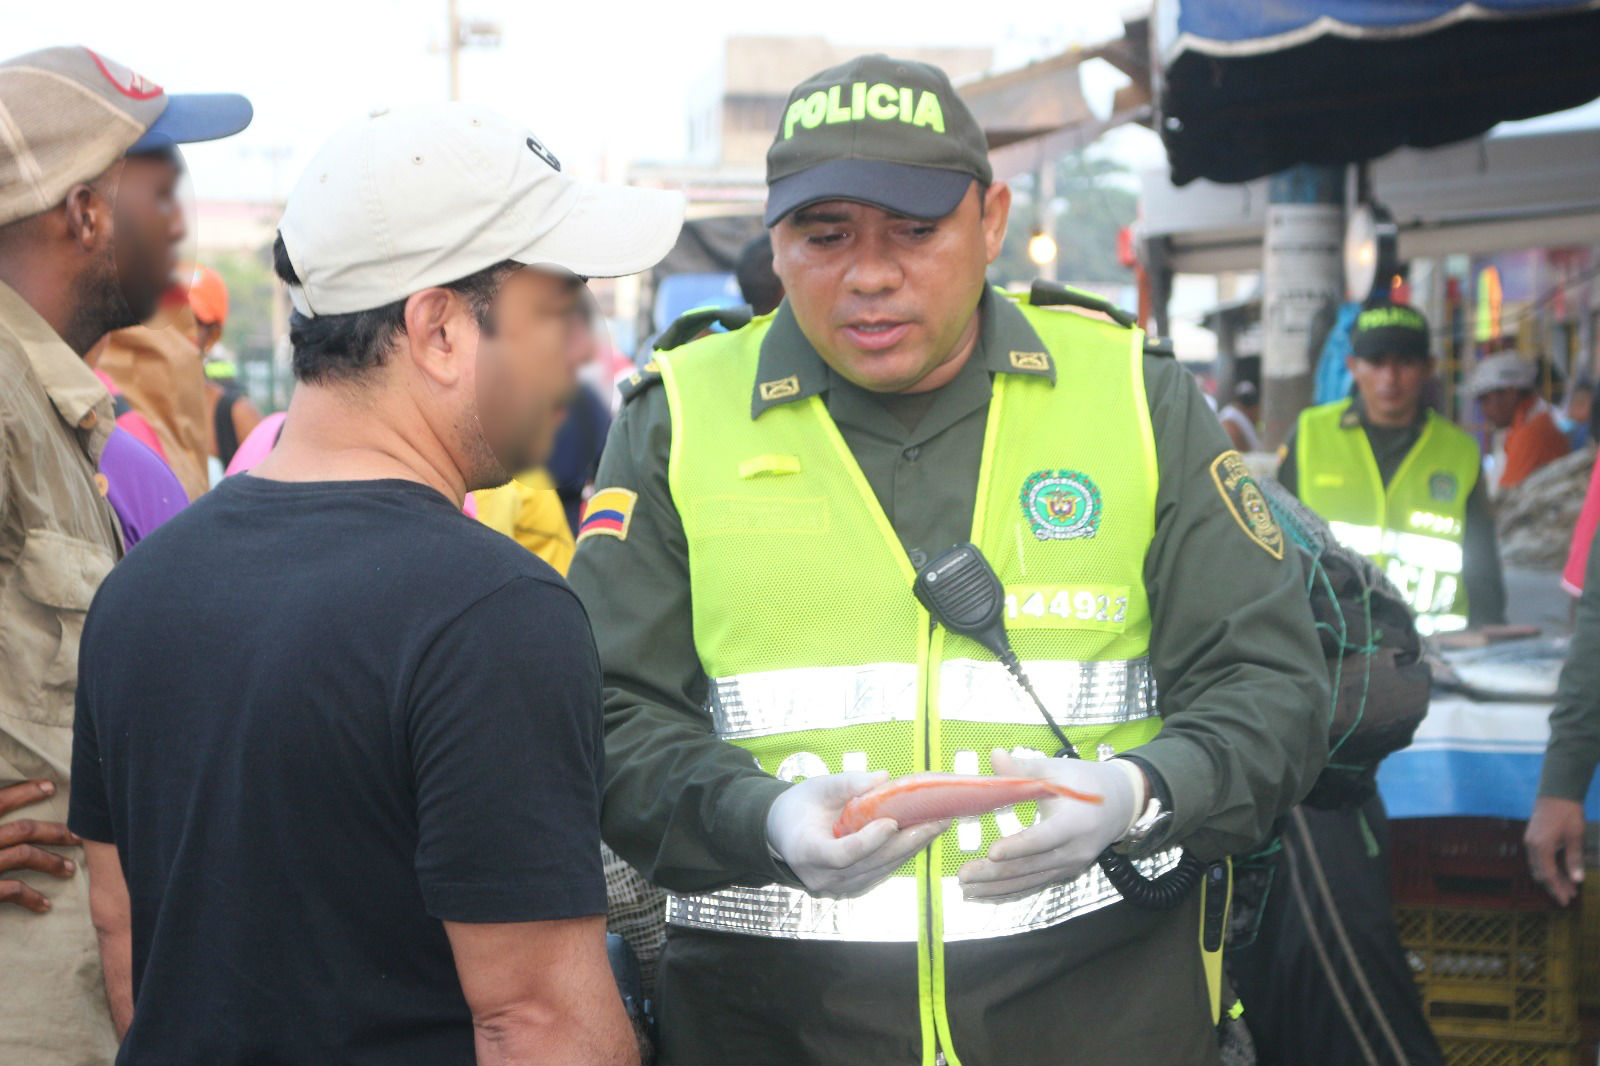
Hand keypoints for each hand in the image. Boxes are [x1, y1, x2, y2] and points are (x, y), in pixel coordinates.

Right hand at [0, 780, 80, 913]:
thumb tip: (9, 821)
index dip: (24, 792)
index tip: (50, 786)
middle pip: (21, 829)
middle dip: (54, 831)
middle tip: (79, 835)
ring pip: (23, 856)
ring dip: (51, 862)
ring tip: (70, 869)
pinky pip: (12, 890)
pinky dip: (32, 897)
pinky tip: (46, 904)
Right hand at [766, 771, 947, 898]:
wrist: (785, 832)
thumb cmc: (800, 806)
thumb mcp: (816, 787)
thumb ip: (847, 782)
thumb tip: (883, 778)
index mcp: (806, 851)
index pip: (842, 854)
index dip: (868, 841)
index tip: (892, 822)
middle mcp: (822, 877)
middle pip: (870, 864)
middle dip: (906, 842)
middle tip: (936, 820)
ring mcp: (838, 887)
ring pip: (881, 870)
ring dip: (911, 848)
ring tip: (938, 824)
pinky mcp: (853, 887)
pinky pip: (882, 871)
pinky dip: (902, 854)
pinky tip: (922, 836)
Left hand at [957, 750, 1137, 900]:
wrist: (1119, 804)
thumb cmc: (1083, 782)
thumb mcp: (1055, 770)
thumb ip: (1023, 768)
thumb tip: (995, 756)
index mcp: (1075, 822)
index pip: (1044, 838)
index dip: (1018, 846)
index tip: (992, 852)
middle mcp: (1075, 850)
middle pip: (1031, 866)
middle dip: (995, 873)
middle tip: (963, 875)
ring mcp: (1070, 866)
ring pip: (1030, 880)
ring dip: (997, 887)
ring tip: (966, 890)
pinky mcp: (1064, 872)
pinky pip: (1034, 884)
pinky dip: (1009, 890)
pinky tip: (986, 893)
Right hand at [1525, 797, 1585, 906]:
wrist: (1556, 792)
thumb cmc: (1568, 813)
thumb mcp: (1575, 837)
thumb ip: (1574, 859)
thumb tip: (1577, 880)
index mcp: (1542, 847)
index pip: (1548, 875)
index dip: (1557, 889)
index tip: (1566, 901)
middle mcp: (1532, 846)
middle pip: (1541, 873)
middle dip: (1555, 886)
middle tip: (1570, 896)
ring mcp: (1531, 841)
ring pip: (1539, 866)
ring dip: (1552, 877)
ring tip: (1569, 885)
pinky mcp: (1533, 837)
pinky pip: (1539, 858)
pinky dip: (1549, 867)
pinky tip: (1561, 870)